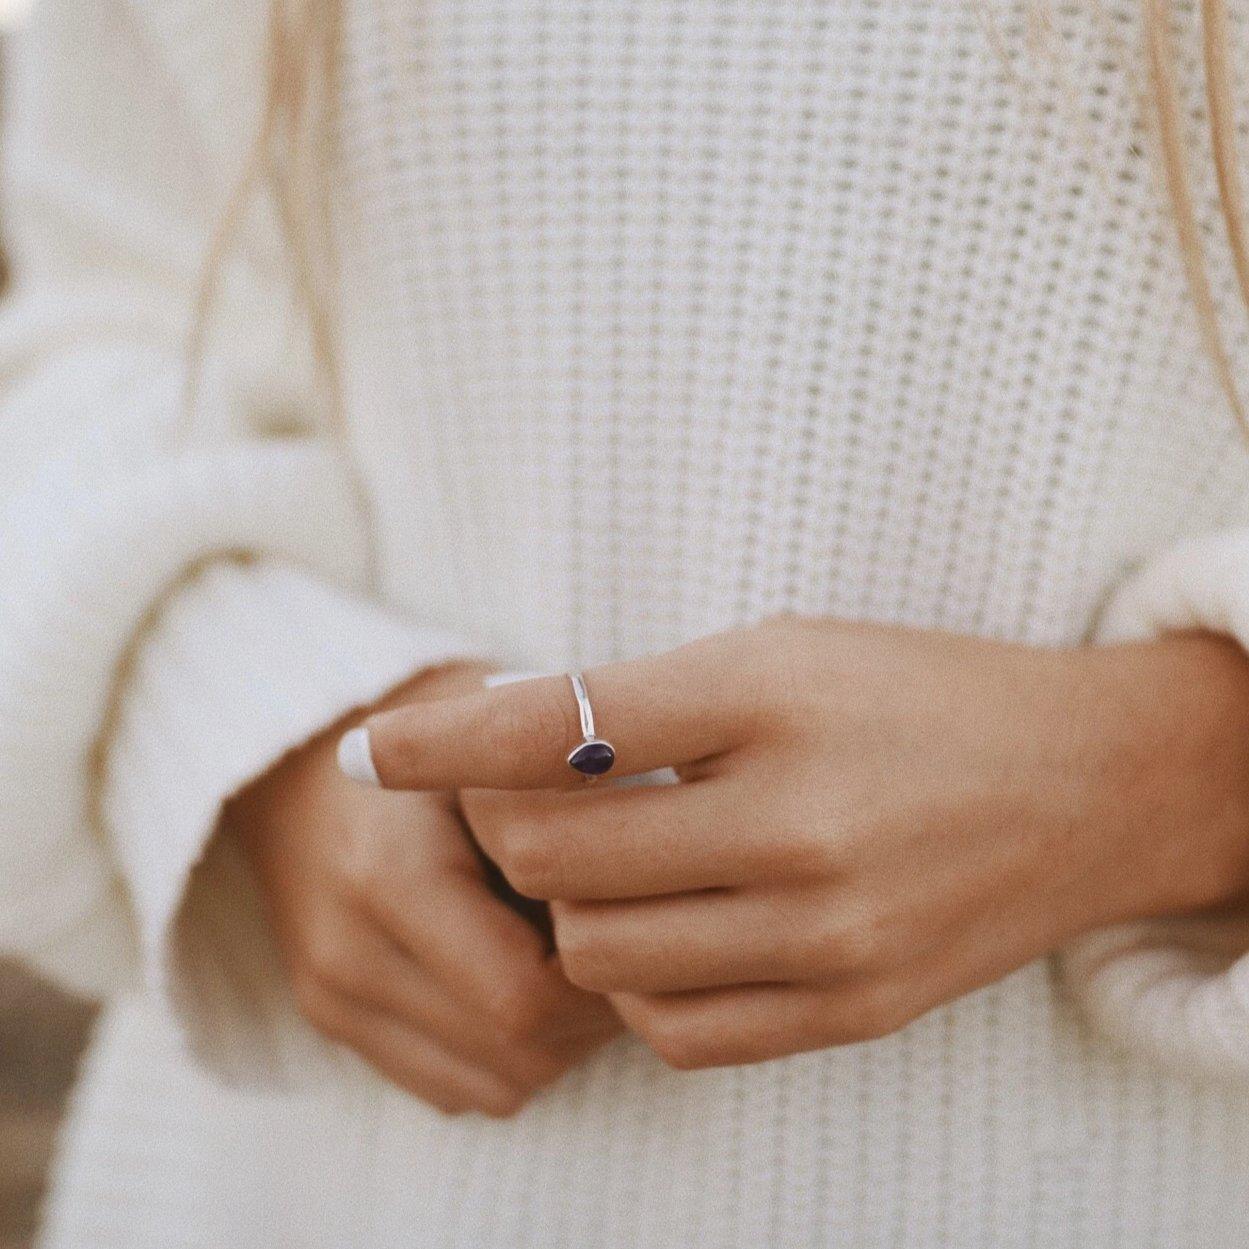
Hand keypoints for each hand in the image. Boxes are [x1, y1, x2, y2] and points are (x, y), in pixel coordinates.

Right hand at [226, 660, 619, 1114]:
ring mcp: (333, 996)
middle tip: (622, 944)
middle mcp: (348, 952)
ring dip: (555, 1042)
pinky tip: (521, 975)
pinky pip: (453, 1086)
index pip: (527, 999)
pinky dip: (506, 1053)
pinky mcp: (332, 1017)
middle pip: (517, 1055)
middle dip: (591, 1017)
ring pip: (493, 1086)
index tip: (635, 923)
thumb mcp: (498, 742)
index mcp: (390, 876)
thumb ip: (564, 812)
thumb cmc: (426, 730)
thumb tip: (654, 892)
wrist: (299, 751)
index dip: (603, 980)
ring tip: (575, 956)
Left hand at [354, 617, 1248, 1069]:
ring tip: (599, 868)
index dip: (443, 738)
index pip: (558, 722)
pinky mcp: (849, 1009)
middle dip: (507, 829)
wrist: (1087, 786)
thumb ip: (648, 697)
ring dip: (567, 911)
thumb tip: (507, 738)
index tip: (373, 751)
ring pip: (598, 956)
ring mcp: (826, 934)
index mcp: (772, 699)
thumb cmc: (920, 694)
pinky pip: (675, 1031)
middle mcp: (798, 825)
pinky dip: (635, 985)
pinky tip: (659, 932)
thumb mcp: (785, 649)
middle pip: (557, 859)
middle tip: (518, 803)